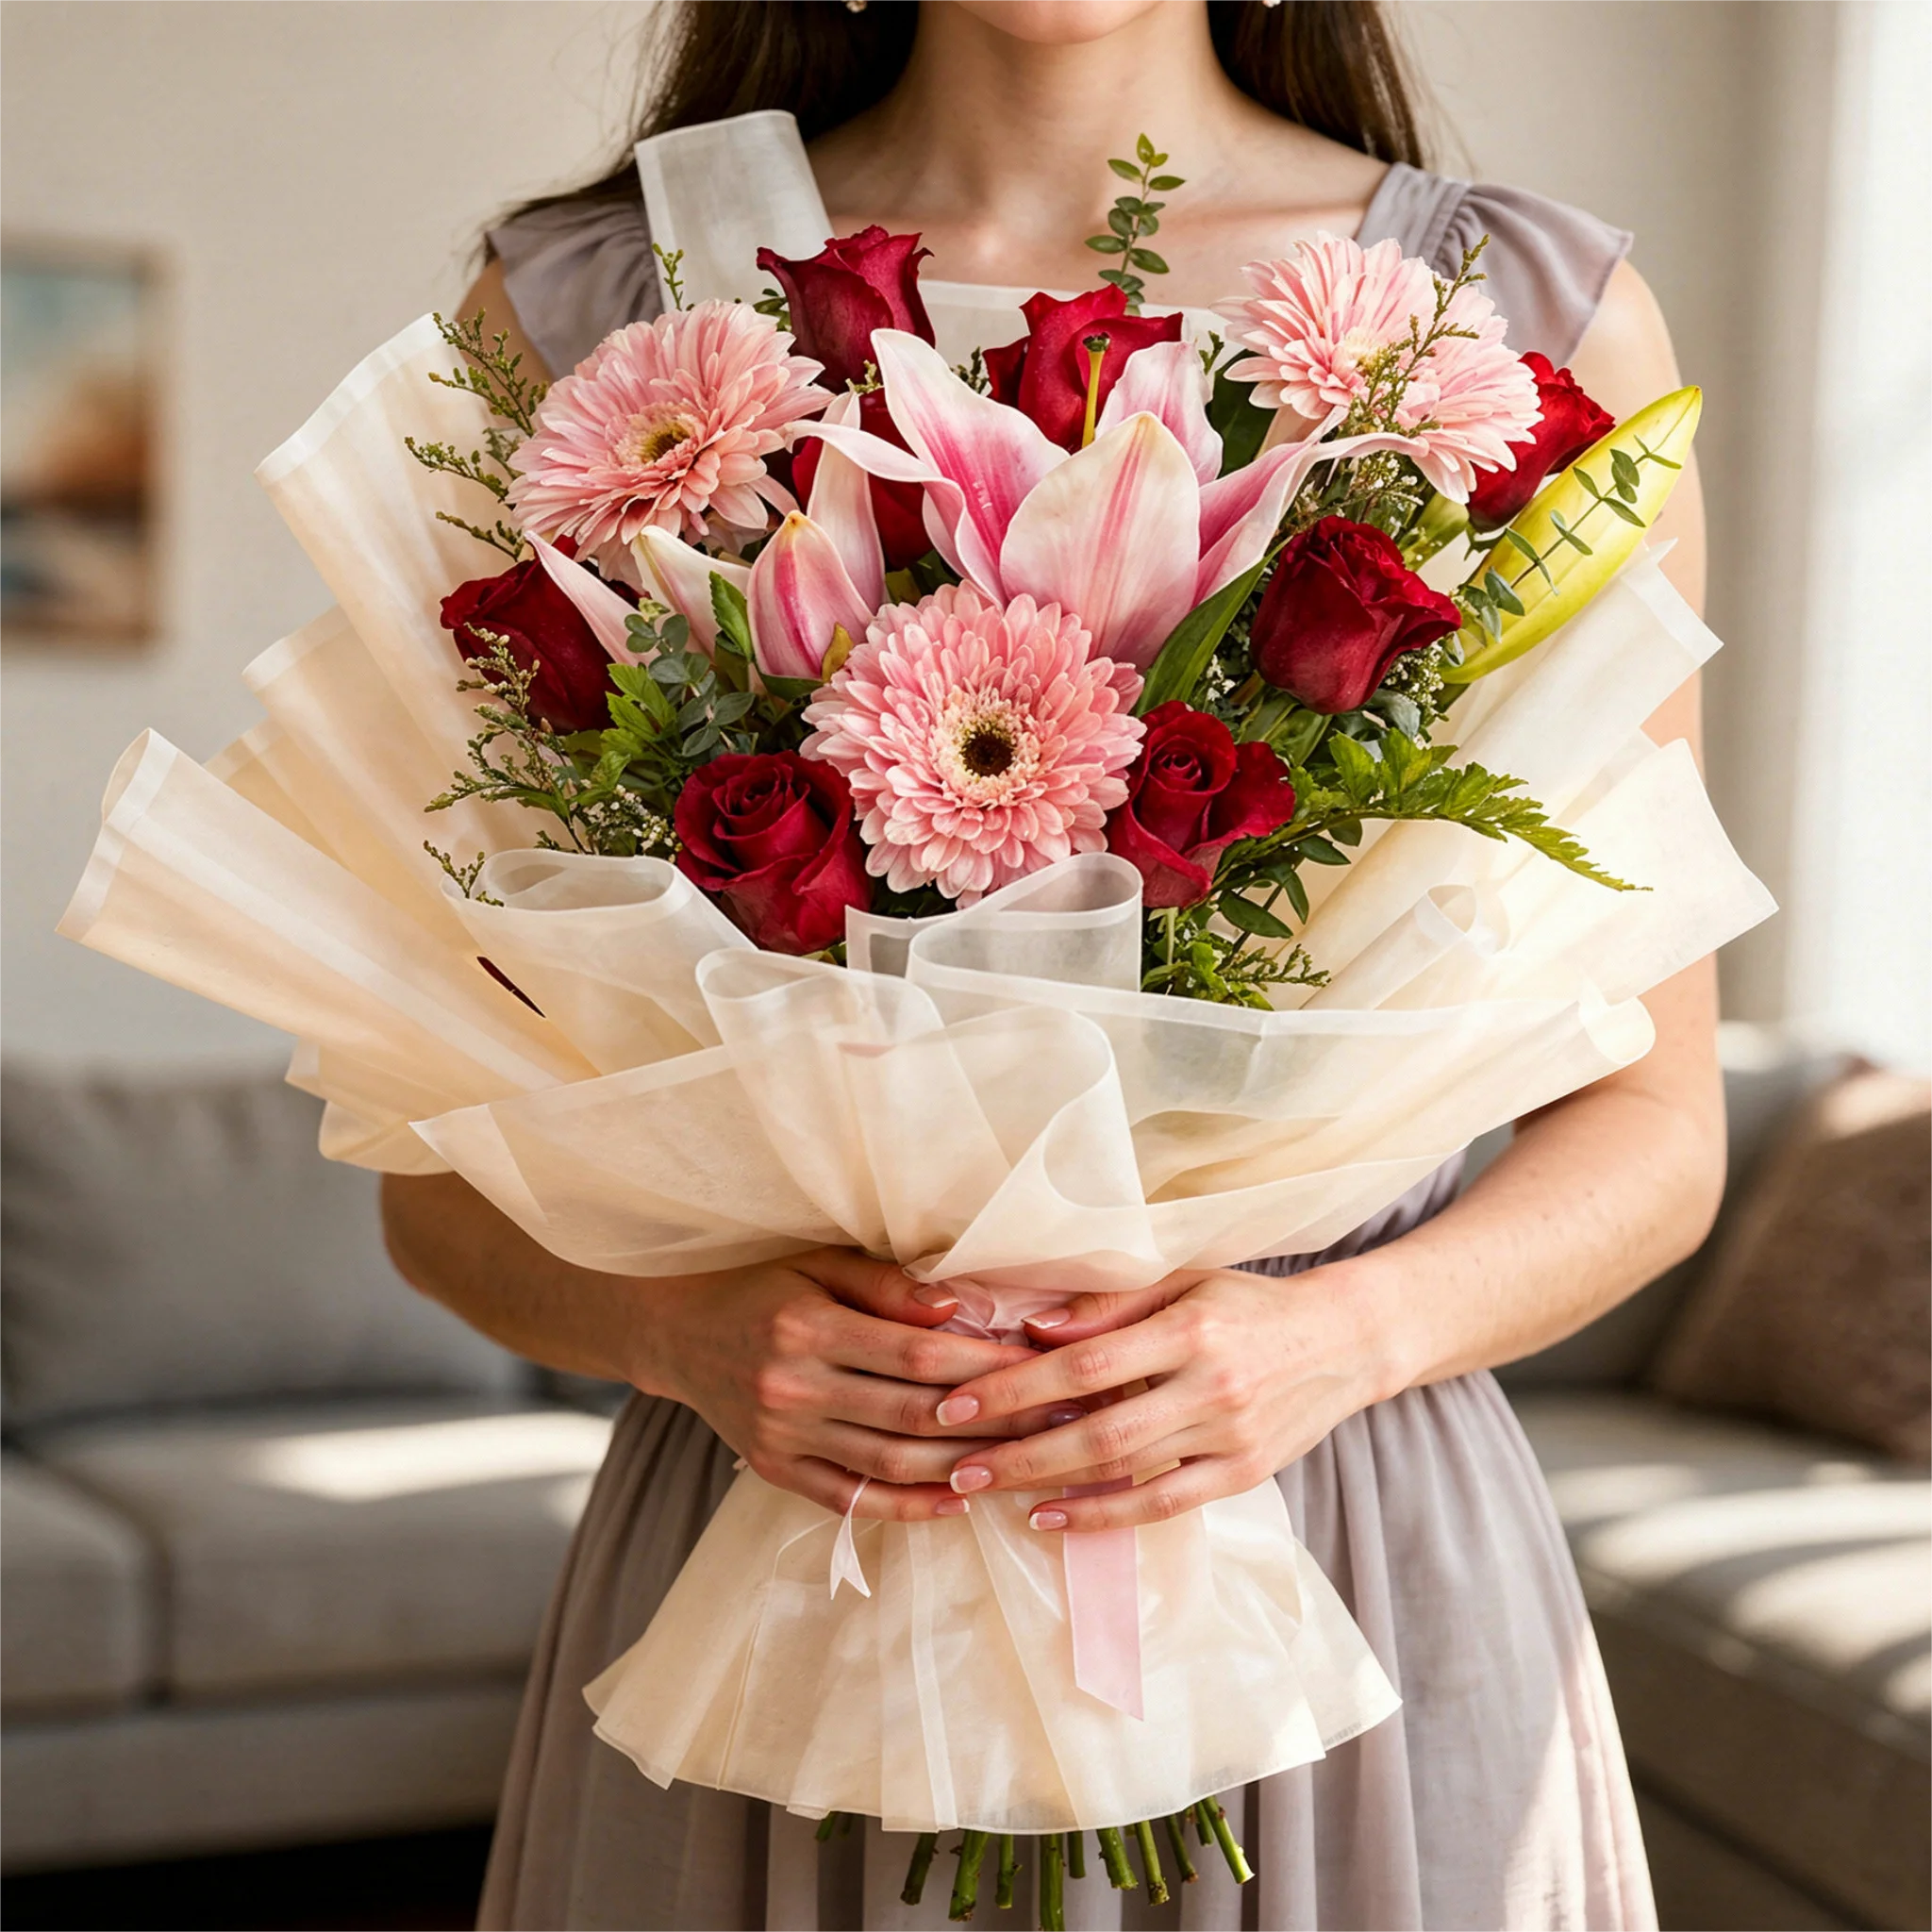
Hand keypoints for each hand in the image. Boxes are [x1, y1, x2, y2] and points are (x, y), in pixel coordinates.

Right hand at [627, 1248, 1043, 1521]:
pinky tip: (958, 1501)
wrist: (675, 1333)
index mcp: (807, 1328)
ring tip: (1023, 1464)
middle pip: (913, 1415)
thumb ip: (887, 1285)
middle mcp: (793, 1388)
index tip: (1040, 1367)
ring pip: (890, 1464)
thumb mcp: (817, 1264)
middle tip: (1055, 1421)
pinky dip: (909, 1507)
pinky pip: (853, 1499)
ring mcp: (782, 1437)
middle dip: (992, 1421)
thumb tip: (960, 1309)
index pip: (915, 1357)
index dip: (983, 1367)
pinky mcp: (776, 1470)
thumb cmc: (760, 1287)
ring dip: (962, 1469)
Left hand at [930, 1260, 1401, 1531]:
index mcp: (1189, 1328)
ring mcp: (1231, 1436)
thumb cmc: (1247, 1304)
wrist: (1344, 1340)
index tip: (957, 1403)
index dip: (1017, 1387)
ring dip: (1047, 1485)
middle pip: (1098, 1429)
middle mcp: (1211, 1385)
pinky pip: (1164, 1503)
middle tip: (953, 1464)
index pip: (1086, 1363)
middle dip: (1017, 1452)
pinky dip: (1105, 1515)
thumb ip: (1109, 1305)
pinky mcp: (1245, 1473)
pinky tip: (1052, 1518)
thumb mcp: (1183, 1280)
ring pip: (1125, 1470)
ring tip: (984, 1493)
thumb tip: (1032, 1327)